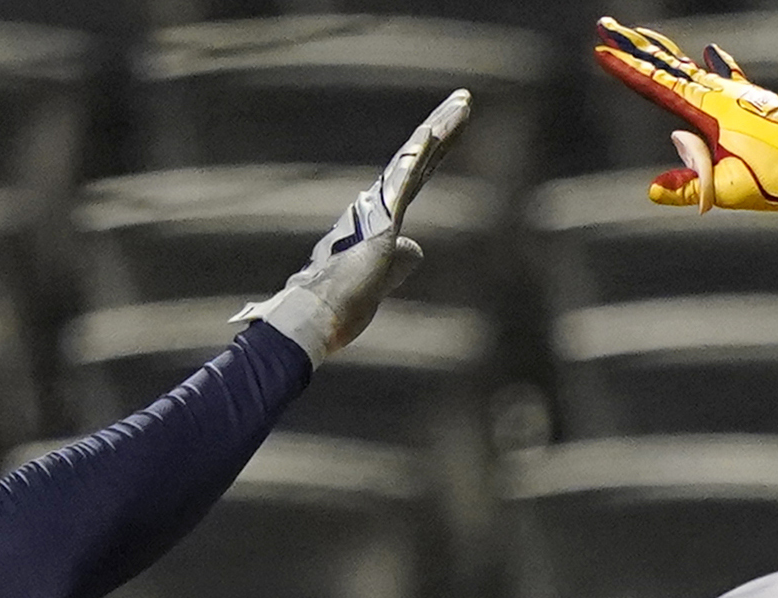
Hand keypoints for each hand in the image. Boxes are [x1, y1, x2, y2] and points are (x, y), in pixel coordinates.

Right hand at [233, 88, 470, 361]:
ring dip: (438, 131)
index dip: (434, 151)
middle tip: (463, 99)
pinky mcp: (379, 224)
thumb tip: (416, 246)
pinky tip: (432, 133)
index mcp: (377, 217)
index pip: (414, 176)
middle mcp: (376, 205)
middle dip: (442, 128)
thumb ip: (399, 261)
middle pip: (417, 159)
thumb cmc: (340, 305)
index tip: (450, 126)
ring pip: (413, 162)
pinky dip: (417, 158)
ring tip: (461, 104)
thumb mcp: (380, 280)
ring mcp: (377, 211)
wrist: (314, 318)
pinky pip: (402, 183)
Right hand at [592, 17, 777, 215]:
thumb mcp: (729, 191)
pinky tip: (710, 49)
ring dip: (667, 55)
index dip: (628, 70)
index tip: (603, 51)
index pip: (658, 86)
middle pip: (670, 67)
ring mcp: (741, 95)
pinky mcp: (756, 102)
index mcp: (711, 112)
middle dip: (637, 48)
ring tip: (646, 39)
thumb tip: (653, 190)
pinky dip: (715, 64)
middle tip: (609, 25)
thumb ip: (689, 189)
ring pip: (694, 69)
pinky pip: (728, 77)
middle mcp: (723, 95)